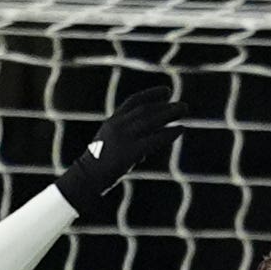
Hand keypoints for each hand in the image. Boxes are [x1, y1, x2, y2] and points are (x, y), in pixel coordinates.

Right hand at [54, 82, 186, 213]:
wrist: (86, 177)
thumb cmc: (99, 165)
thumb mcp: (112, 145)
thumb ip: (129, 140)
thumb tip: (149, 145)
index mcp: (112, 122)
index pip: (133, 101)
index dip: (151, 94)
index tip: (167, 91)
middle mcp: (117, 125)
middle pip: (145, 110)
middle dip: (165, 105)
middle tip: (183, 105)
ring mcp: (123, 138)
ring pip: (150, 121)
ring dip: (169, 114)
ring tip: (184, 110)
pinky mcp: (129, 152)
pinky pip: (153, 139)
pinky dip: (168, 133)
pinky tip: (180, 129)